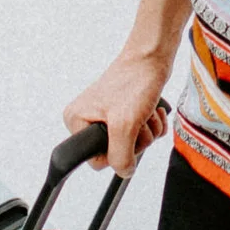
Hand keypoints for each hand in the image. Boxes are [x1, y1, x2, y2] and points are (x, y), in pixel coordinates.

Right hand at [63, 53, 172, 177]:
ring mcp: (108, 116)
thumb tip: (124, 171)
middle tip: (138, 119)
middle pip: (117, 152)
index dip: (116, 153)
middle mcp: (88, 119)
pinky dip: (152, 126)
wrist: (152, 58)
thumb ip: (121, 155)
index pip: (96, 160)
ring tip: (145, 111)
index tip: (125, 136)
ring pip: (133, 144)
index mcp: (77, 121)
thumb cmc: (134, 80)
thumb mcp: (125, 124)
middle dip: (137, 140)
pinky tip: (152, 110)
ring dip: (147, 132)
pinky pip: (142, 134)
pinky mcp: (125, 113)